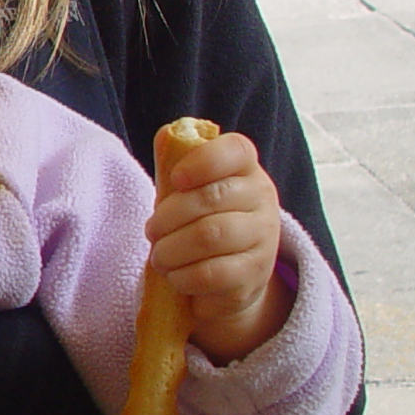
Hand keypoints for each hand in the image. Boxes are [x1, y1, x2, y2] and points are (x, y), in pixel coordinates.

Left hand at [144, 129, 290, 362]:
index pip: (236, 150)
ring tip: (159, 257)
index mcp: (246, 169)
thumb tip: (166, 136)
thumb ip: (177, 165)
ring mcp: (264, 239)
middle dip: (168, 217)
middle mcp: (263, 200)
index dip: (203, 161)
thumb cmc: (200, 222)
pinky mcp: (255, 275)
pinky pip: (212, 274)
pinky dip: (183, 277)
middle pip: (211, 198)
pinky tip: (176, 277)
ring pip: (209, 237)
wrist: (230, 278)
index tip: (175, 179)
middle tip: (151, 231)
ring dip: (171, 249)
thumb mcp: (189, 192)